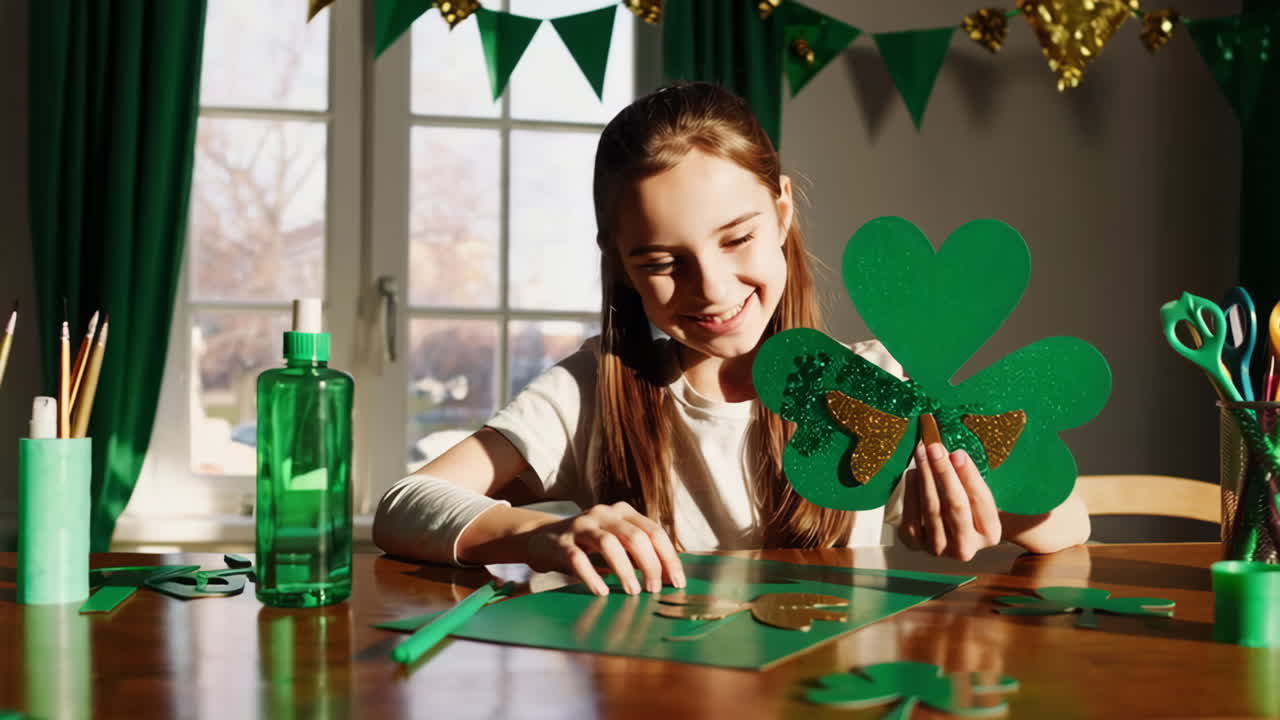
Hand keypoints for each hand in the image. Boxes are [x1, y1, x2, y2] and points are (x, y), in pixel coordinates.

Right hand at [526, 501, 685, 595]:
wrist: (542, 538)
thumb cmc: (588, 545)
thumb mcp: (616, 542)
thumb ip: (638, 554)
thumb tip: (668, 577)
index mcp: (623, 512)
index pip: (654, 531)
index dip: (668, 557)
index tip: (677, 582)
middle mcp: (604, 514)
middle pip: (635, 536)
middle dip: (650, 564)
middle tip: (654, 589)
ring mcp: (581, 526)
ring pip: (609, 544)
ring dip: (625, 570)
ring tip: (633, 591)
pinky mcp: (561, 543)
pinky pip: (578, 559)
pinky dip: (592, 576)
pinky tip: (602, 591)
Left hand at [897, 442, 1002, 560]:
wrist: (948, 531)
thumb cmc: (967, 507)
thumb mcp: (976, 494)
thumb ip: (968, 477)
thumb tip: (954, 455)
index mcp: (990, 534)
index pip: (980, 501)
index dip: (968, 476)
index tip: (957, 453)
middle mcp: (966, 548)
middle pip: (955, 506)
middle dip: (944, 473)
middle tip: (934, 447)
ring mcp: (940, 550)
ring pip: (932, 511)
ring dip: (925, 478)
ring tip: (922, 454)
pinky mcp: (916, 546)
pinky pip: (911, 518)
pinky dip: (911, 493)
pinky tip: (912, 473)